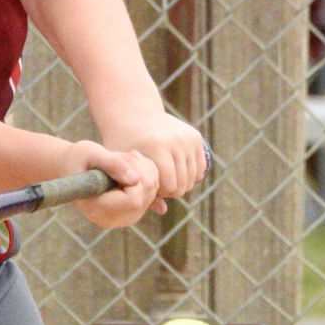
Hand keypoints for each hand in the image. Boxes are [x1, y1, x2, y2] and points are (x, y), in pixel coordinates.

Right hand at [63, 140, 163, 228]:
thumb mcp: (90, 153)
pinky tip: (130, 168)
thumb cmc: (77, 158)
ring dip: (145, 169)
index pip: (133, 200)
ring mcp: (124, 218)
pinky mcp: (132, 212)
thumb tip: (137, 179)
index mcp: (97, 210)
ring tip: (124, 160)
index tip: (123, 161)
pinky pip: (153, 193)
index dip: (137, 177)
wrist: (71, 168)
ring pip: (152, 192)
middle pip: (145, 196)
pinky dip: (147, 175)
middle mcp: (112, 220)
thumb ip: (113, 164)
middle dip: (142, 169)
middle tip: (125, 154)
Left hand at [93, 110, 209, 204]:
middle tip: (156, 185)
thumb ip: (141, 188)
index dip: (158, 192)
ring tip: (164, 179)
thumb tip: (163, 210)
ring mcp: (188, 138)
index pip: (169, 185)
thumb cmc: (124, 144)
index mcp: (157, 147)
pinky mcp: (195, 136)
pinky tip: (175, 172)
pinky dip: (190, 175)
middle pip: (183, 183)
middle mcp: (176, 141)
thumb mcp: (125, 165)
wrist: (134, 114)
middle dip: (170, 190)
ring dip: (180, 183)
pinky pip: (200, 167)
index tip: (148, 188)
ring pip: (194, 177)